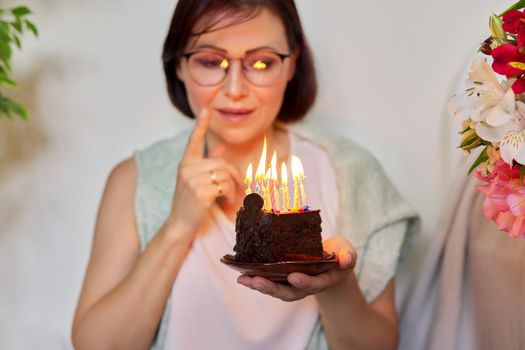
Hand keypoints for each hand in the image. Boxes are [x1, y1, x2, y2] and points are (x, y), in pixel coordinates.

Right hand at [167, 109, 241, 238]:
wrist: (180, 223)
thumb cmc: (189, 201)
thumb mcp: (196, 180)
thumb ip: (207, 162)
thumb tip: (221, 146)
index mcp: (185, 163)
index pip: (194, 140)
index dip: (201, 125)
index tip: (207, 109)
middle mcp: (187, 168)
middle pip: (222, 163)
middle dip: (234, 175)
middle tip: (238, 187)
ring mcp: (192, 180)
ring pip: (225, 174)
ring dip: (232, 187)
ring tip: (228, 196)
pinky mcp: (200, 191)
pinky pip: (225, 186)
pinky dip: (230, 194)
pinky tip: (225, 201)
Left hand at [237, 236, 356, 301]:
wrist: (332, 258)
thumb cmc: (339, 253)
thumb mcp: (347, 251)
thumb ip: (348, 255)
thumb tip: (346, 260)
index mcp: (324, 279)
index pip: (315, 283)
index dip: (305, 282)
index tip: (294, 276)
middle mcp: (307, 285)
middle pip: (290, 292)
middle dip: (272, 288)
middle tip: (256, 281)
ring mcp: (294, 283)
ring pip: (276, 289)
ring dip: (259, 285)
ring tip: (243, 279)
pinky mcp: (283, 277)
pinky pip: (269, 281)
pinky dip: (255, 279)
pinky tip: (241, 274)